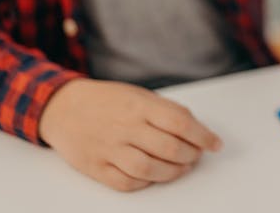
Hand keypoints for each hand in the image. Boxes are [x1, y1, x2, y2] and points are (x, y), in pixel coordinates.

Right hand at [39, 79, 222, 191]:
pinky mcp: (95, 167)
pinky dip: (145, 183)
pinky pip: (125, 183)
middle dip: (191, 156)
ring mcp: (109, 148)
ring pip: (149, 169)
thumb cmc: (108, 100)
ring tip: (181, 168)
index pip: (180, 122)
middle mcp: (125, 127)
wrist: (63, 107)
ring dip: (172, 172)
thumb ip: (167, 111)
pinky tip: (153, 176)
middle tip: (196, 156)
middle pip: (169, 148)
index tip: (215, 144)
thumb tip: (197, 129)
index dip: (203, 136)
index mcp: (140, 105)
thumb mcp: (140, 95)